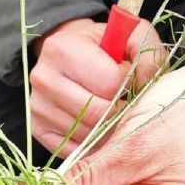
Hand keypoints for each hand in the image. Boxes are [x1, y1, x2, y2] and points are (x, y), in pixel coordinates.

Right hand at [30, 18, 163, 156]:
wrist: (71, 54)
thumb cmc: (104, 47)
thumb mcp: (129, 35)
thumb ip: (146, 50)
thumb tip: (146, 81)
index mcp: (62, 49)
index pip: (111, 84)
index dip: (128, 84)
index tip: (127, 77)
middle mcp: (43, 79)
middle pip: (98, 114)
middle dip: (119, 110)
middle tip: (123, 99)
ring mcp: (37, 107)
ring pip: (88, 135)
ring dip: (108, 129)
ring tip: (110, 109)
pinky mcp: (38, 129)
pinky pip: (75, 149)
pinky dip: (92, 142)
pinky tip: (97, 125)